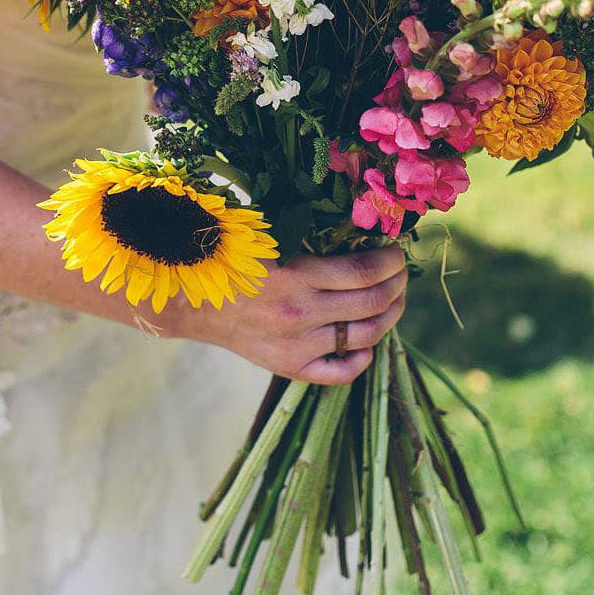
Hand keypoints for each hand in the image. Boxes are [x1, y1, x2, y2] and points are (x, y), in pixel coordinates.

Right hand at [201, 247, 407, 384]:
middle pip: (372, 303)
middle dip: (398, 285)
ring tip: (394, 301)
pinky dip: (363, 358)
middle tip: (401, 274)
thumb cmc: (233, 258)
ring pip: (366, 337)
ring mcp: (297, 346)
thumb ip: (309, 230)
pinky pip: (341, 372)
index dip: (391, 262)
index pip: (365, 271)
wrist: (192, 301)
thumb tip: (360, 222)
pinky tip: (367, 342)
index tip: (397, 252)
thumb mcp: (268, 235)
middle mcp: (300, 314)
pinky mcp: (290, 368)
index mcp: (296, 275)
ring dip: (390, 316)